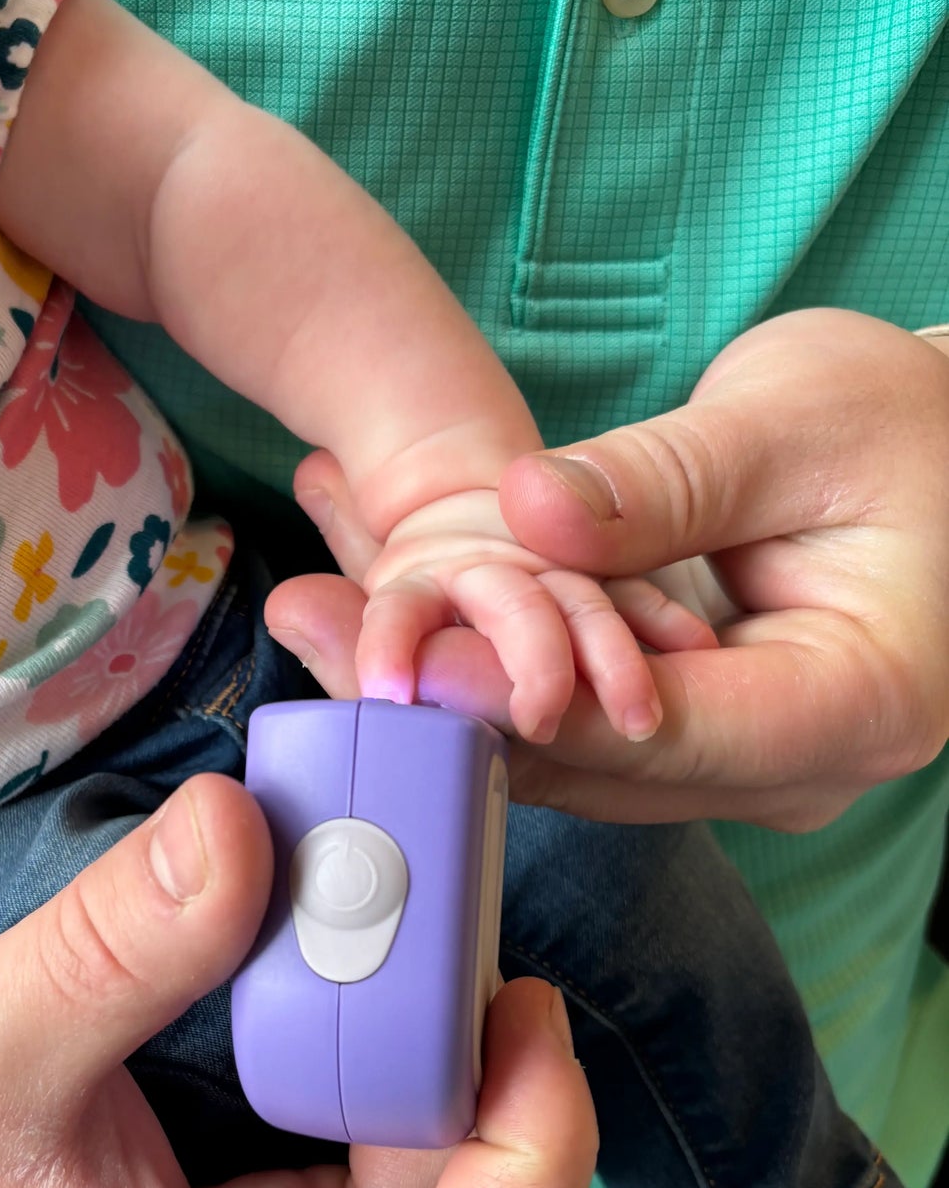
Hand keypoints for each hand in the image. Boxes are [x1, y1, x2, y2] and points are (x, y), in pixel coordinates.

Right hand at [0, 775, 594, 1187]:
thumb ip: (114, 944)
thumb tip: (242, 825)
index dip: (533, 1155)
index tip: (529, 1005)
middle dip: (492, 1069)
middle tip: (467, 907)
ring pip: (424, 1166)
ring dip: (437, 1039)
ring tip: (418, 904)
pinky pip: (362, 1124)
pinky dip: (375, 1028)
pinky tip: (351, 938)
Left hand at [273, 308, 948, 828]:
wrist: (945, 447)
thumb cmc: (905, 423)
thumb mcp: (796, 421)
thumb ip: (664, 482)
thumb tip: (522, 512)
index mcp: (848, 706)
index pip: (660, 729)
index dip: (522, 701)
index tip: (409, 659)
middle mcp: (788, 766)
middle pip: (588, 762)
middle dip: (441, 700)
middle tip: (302, 623)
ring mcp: (734, 760)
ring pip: (561, 752)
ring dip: (437, 687)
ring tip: (307, 609)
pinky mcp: (687, 731)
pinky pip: (568, 717)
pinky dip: (478, 669)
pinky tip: (383, 607)